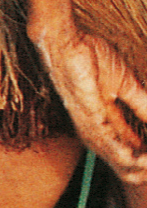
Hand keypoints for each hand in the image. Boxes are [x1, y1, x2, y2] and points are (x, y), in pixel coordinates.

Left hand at [36, 26, 146, 180]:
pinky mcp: (82, 108)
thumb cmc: (90, 57)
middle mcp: (93, 124)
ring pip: (109, 150)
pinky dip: (117, 146)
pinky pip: (100, 133)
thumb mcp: (126, 83)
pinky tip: (129, 156)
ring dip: (131, 162)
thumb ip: (141, 104)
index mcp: (104, 118)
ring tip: (146, 167)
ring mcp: (86, 118)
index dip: (144, 154)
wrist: (68, 40)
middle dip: (138, 165)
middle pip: (117, 154)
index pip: (127, 144)